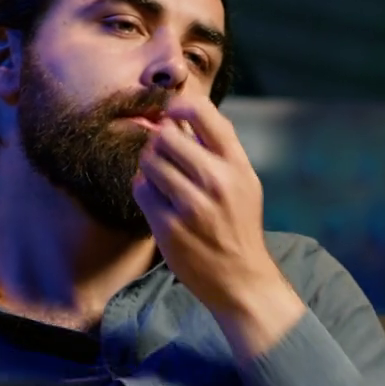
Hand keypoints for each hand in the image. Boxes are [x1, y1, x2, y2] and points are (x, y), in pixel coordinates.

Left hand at [133, 98, 306, 359]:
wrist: (241, 278)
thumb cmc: (238, 225)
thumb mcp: (243, 182)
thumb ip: (217, 150)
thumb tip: (180, 115)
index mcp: (237, 166)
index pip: (204, 115)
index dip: (179, 106)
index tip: (171, 114)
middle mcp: (217, 182)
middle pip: (166, 136)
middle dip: (159, 141)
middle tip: (163, 154)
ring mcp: (192, 206)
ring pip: (149, 161)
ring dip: (149, 165)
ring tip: (160, 178)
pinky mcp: (169, 227)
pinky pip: (141, 189)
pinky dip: (144, 189)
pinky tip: (157, 199)